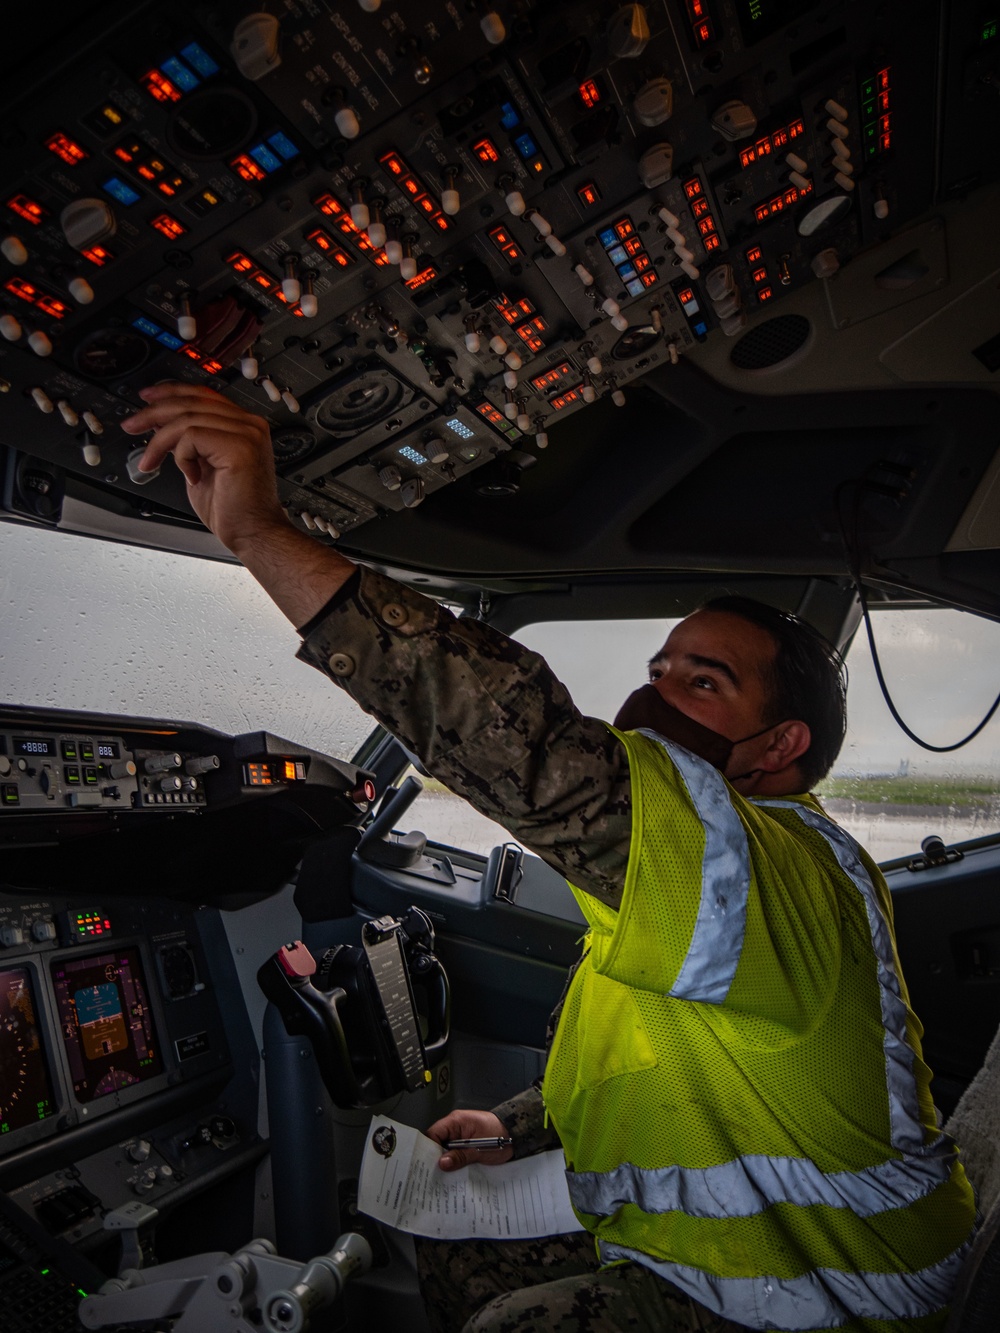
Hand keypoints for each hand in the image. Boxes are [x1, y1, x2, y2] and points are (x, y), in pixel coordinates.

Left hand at [120, 383, 286, 554]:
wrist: (252, 534)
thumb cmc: (233, 509)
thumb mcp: (202, 465)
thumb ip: (188, 442)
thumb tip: (161, 423)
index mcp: (243, 425)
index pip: (203, 394)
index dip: (171, 392)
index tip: (146, 398)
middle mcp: (249, 424)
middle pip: (191, 401)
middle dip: (154, 412)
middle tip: (132, 425)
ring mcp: (247, 433)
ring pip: (187, 418)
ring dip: (159, 441)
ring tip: (149, 461)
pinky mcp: (239, 447)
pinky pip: (192, 436)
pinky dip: (180, 456)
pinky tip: (189, 477)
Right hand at [426, 1109, 513, 1171]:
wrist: (517, 1135)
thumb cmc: (499, 1136)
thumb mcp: (480, 1148)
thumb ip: (460, 1155)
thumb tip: (441, 1164)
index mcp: (455, 1121)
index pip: (433, 1134)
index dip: (427, 1149)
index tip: (424, 1167)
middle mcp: (454, 1128)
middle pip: (437, 1144)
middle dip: (434, 1159)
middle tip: (429, 1178)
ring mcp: (459, 1138)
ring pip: (445, 1151)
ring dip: (444, 1163)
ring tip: (437, 1181)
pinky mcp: (465, 1146)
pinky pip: (454, 1154)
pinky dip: (453, 1164)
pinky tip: (450, 1178)